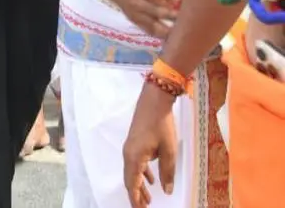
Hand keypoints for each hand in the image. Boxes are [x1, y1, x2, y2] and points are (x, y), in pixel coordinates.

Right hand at [104, 0, 181, 38]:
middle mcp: (134, 2)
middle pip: (154, 10)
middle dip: (171, 13)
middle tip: (187, 14)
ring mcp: (135, 14)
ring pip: (154, 25)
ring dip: (169, 27)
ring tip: (184, 28)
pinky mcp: (137, 22)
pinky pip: (151, 31)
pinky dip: (163, 35)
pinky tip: (176, 36)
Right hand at [123, 83, 177, 206]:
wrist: (154, 100)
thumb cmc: (161, 125)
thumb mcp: (169, 150)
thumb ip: (168, 172)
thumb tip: (167, 190)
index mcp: (134, 158)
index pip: (132, 185)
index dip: (135, 200)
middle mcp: (128, 154)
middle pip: (129, 179)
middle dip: (137, 195)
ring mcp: (130, 147)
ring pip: (132, 171)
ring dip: (140, 184)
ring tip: (148, 198)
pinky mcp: (134, 141)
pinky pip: (135, 162)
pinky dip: (142, 173)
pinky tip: (151, 178)